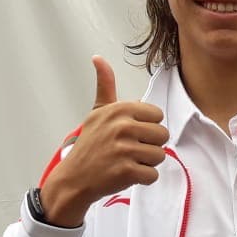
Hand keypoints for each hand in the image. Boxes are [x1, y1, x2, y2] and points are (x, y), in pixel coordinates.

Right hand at [39, 55, 168, 225]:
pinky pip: (153, 175)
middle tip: (129, 150)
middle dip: (150, 145)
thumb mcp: (97, 112)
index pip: (157, 115)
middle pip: (162, 135)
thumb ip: (106, 86)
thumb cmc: (90, 145)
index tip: (131, 133)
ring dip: (146, 162)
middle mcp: (123, 127)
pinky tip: (126, 173)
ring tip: (127, 161)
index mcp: (120, 109)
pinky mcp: (127, 171)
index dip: (147, 127)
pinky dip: (142, 178)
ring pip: (160, 155)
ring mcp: (125, 150)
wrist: (73, 179)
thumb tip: (98, 58)